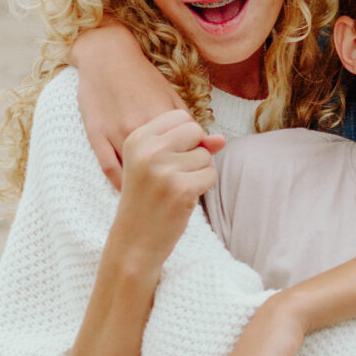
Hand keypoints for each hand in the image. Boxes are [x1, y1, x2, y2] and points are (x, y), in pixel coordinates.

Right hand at [72, 22, 185, 188]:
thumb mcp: (171, 96)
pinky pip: (110, 172)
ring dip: (154, 177)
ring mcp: (114, 133)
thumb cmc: (142, 77)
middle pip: (173, 157)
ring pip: (142, 169)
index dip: (195, 144)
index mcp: (161, 115)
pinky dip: (123, 184)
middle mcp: (139, 126)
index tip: (190, 147)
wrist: (105, 56)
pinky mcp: (95, 138)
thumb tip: (220, 143)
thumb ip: (193, 123)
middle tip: (177, 166)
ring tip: (159, 178)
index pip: (194, 139)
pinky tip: (132, 189)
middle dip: (181, 164)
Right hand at [111, 110, 223, 268]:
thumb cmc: (148, 197)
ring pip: (205, 154)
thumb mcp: (158, 163)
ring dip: (198, 171)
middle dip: (195, 150)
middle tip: (173, 173)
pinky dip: (203, 186)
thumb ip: (189, 144)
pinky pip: (211, 173)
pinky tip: (182, 198)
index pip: (180, 116)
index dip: (186, 136)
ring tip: (174, 188)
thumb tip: (221, 138)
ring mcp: (164, 170)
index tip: (170, 156)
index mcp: (137, 138)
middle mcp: (147, 151)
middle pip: (195, 130)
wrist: (134, 240)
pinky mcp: (181, 188)